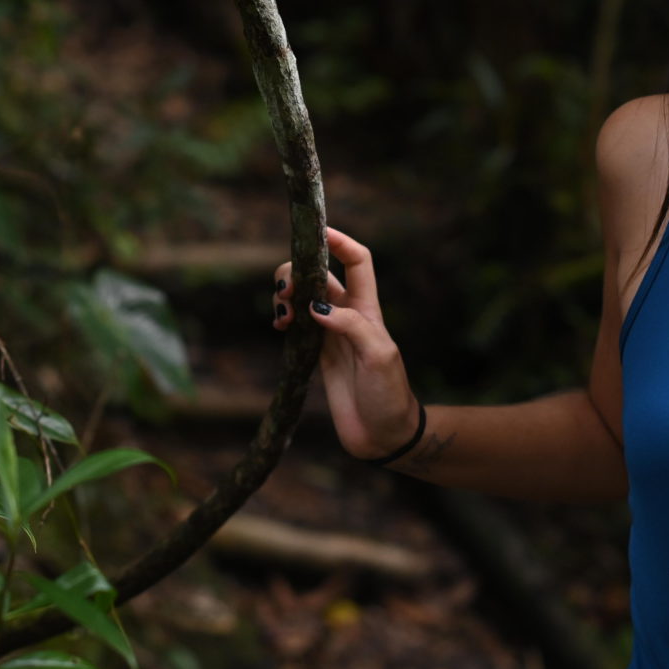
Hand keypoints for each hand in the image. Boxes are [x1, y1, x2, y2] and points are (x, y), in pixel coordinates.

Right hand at [272, 227, 419, 460]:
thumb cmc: (388, 394)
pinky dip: (282, 317)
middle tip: (285, 292)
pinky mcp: (316, 354)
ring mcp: (330, 334)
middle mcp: (348, 315)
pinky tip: (279, 327)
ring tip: (280, 314)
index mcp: (368, 309)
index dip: (340, 241)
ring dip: (285, 294)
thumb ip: (350, 327)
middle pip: (319, 274)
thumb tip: (316, 306)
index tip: (317, 232)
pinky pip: (295, 324)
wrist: (383, 436)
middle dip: (297, 271)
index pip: (357, 260)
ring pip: (302, 296)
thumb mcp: (378, 356)